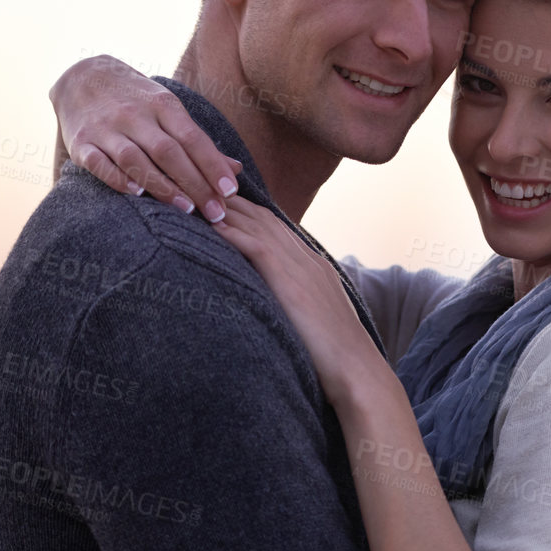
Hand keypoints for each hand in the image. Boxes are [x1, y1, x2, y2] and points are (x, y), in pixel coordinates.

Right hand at [50, 55, 241, 221]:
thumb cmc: (137, 101)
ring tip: (186, 210)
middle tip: (216, 213)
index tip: (230, 192)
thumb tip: (235, 170)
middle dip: (195, 185)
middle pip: (168, 152)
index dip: (212, 165)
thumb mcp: (168, 110)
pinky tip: (137, 194)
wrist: (83, 77)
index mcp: (162, 104)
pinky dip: (118, 179)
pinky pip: (99, 163)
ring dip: (162, 186)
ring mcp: (106, 128)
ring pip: (135, 159)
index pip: (192, 138)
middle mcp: (134, 115)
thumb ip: (199, 142)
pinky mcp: (81, 143)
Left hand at [211, 195, 376, 400]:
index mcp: (313, 265)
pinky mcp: (291, 282)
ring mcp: (301, 267)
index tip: (218, 198)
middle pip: (262, 216)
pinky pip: (257, 247)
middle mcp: (306, 258)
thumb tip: (277, 306)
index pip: (274, 225)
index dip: (245, 209)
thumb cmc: (336, 356)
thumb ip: (296, 302)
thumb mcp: (315, 318)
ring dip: (223, 207)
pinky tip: (209, 222)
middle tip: (196, 180)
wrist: (356, 370)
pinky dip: (232, 232)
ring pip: (257, 224)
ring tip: (193, 193)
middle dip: (228, 198)